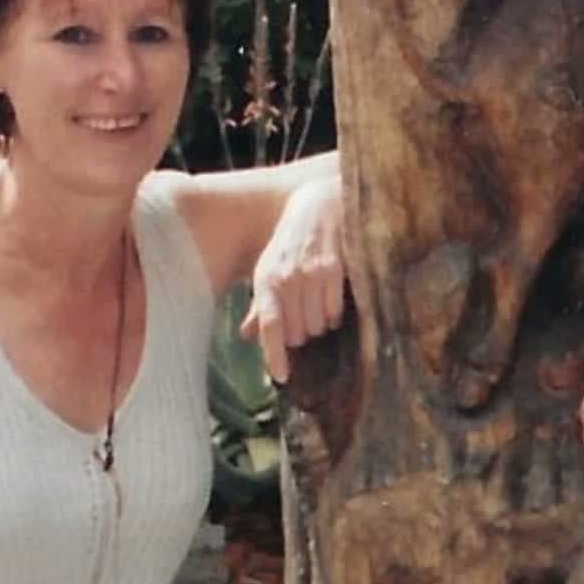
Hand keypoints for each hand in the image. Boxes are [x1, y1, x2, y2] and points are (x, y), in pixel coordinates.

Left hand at [240, 176, 346, 382]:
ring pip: (317, 325)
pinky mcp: (334, 269)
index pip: (268, 325)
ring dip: (319, 325)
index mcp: (265, 279)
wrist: (320, 205)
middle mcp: (286, 278)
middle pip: (297, 332)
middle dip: (301, 334)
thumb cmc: (291, 243)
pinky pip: (335, 312)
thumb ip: (260, 305)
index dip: (274, 355)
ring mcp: (311, 274)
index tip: (281, 378)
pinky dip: (334, 315)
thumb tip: (248, 336)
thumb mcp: (269, 269)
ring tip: (317, 306)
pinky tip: (331, 302)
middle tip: (303, 320)